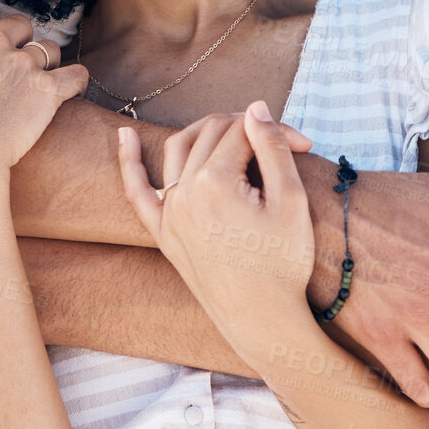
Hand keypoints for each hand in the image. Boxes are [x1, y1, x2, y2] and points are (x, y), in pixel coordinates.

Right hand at [0, 0, 87, 178]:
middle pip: (19, 23)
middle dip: (19, 38)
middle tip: (13, 62)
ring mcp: (23, 66)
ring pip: (48, 47)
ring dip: (46, 59)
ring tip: (39, 78)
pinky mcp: (47, 91)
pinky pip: (76, 74)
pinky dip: (76, 80)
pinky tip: (70, 88)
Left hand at [118, 102, 316, 352]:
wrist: (262, 320)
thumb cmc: (282, 264)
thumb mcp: (291, 201)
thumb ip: (272, 147)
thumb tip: (256, 108)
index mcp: (215, 181)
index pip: (243, 131)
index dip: (275, 130)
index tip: (304, 144)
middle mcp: (183, 192)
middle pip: (212, 134)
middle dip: (246, 129)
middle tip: (280, 143)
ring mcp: (169, 213)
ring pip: (179, 149)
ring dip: (205, 131)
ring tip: (233, 128)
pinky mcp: (163, 233)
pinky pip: (137, 192)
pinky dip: (129, 162)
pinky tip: (124, 135)